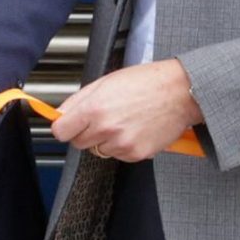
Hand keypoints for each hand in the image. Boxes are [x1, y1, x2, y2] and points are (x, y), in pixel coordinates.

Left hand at [52, 59, 201, 162]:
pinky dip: (123, 146)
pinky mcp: (137, 154)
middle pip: (78, 143)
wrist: (180, 92)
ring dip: (106, 140)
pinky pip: (119, 156)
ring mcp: (122, 143)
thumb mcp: (105, 83)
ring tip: (123, 122)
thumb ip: (77, 101)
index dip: (64, 127)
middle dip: (86, 133)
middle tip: (103, 119)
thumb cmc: (146, 83)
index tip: (69, 125)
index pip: (61, 132)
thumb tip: (59, 114)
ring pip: (99, 151)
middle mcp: (106, 128)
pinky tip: (134, 130)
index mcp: (94, 108)